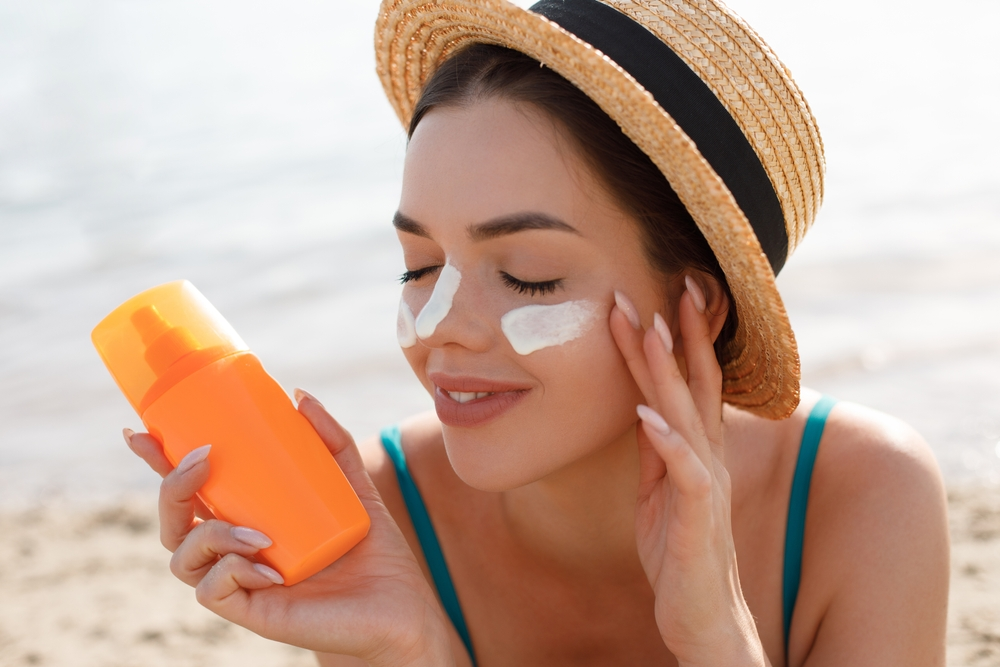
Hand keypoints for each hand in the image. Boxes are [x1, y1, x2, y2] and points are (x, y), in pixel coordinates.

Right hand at [125, 391, 454, 666]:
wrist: (399, 606)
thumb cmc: (371, 548)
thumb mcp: (353, 484)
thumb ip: (331, 440)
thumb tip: (298, 396)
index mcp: (246, 517)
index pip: (190, 488)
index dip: (158, 461)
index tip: (140, 430)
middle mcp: (233, 549)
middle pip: (173, 519)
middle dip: (172, 487)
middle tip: (203, 459)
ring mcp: (239, 580)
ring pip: (182, 556)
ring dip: (211, 533)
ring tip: (258, 532)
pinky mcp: (251, 611)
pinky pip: (213, 590)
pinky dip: (232, 569)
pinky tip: (268, 565)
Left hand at [610, 279, 767, 666]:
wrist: (703, 617)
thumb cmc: (680, 552)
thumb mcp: (659, 490)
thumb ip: (656, 448)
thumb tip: (641, 405)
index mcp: (697, 449)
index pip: (689, 383)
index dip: (676, 339)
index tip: (660, 295)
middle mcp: (707, 457)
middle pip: (693, 385)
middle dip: (679, 333)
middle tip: (668, 282)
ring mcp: (704, 485)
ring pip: (687, 414)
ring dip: (669, 370)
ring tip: (653, 326)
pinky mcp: (697, 517)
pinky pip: (684, 472)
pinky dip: (668, 440)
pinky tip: (647, 413)